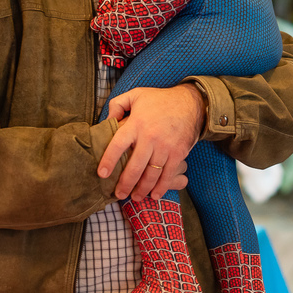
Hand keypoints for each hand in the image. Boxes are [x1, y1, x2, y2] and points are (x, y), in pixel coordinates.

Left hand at [97, 83, 205, 199]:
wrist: (190, 103)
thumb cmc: (160, 100)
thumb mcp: (136, 95)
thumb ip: (117, 105)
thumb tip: (107, 120)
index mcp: (136, 124)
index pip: (117, 145)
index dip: (108, 161)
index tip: (102, 174)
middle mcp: (150, 137)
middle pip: (134, 167)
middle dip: (125, 184)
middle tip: (119, 194)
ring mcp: (165, 147)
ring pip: (151, 174)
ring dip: (142, 189)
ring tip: (135, 198)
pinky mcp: (178, 153)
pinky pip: (168, 174)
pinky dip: (161, 187)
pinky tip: (155, 195)